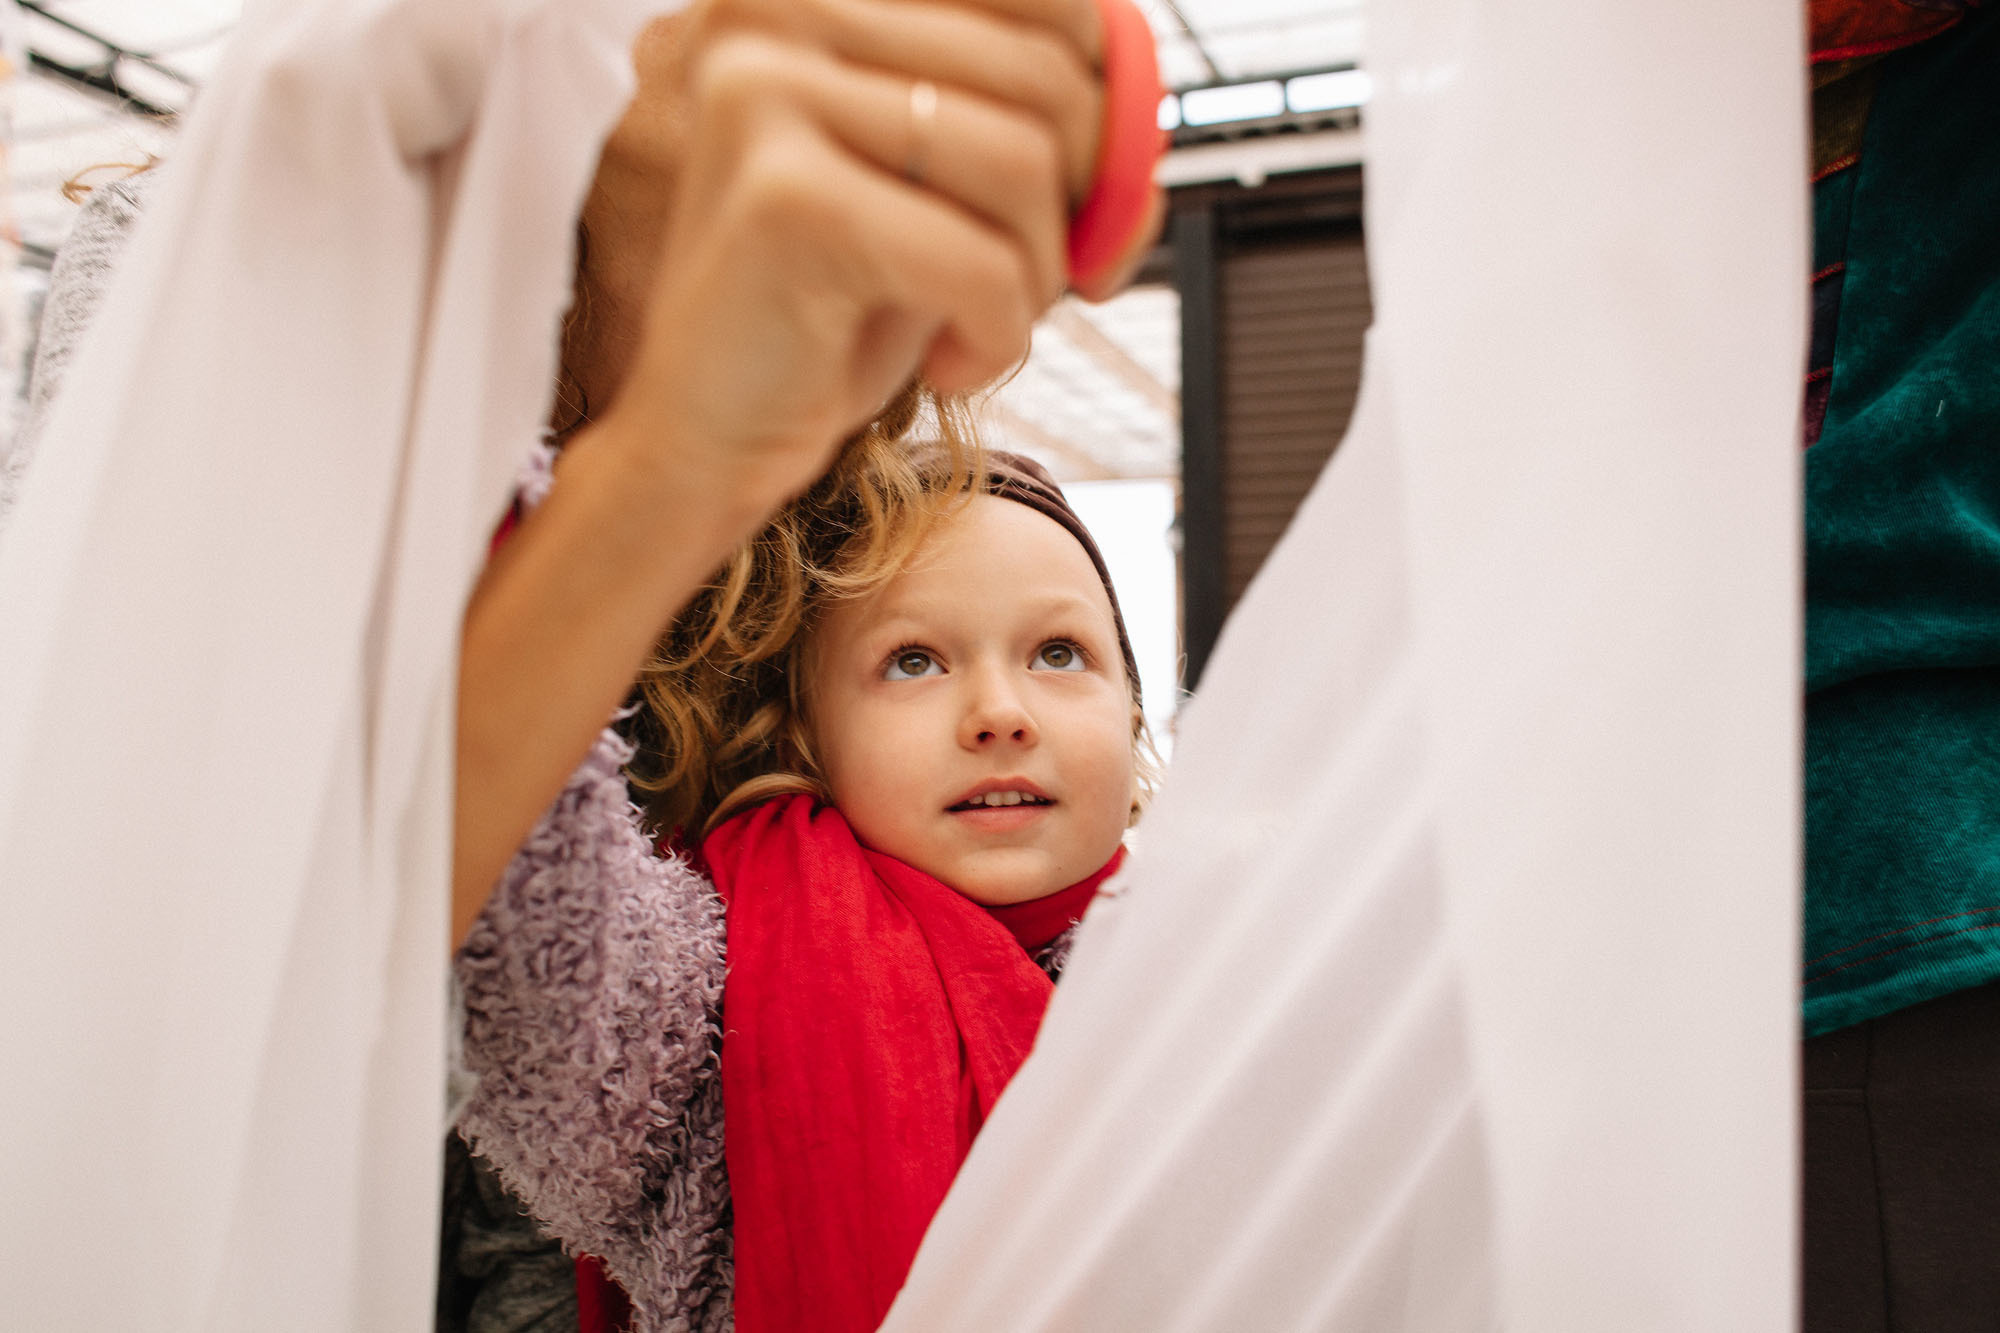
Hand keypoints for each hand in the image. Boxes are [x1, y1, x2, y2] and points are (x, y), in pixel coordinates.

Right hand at [585, 0, 1115, 526]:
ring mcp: (769, 93)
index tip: (1090, 199)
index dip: (1107, 102)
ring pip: (1027, 165)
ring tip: (969, 321)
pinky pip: (982, 264)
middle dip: (1080, 204)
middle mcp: (778, 7)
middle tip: (1035, 280)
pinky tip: (943, 362)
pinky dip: (998, 338)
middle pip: (1049, 78)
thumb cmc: (838, 307)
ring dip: (1033, 278)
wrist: (717, 432)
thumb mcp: (958, 191)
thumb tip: (1149, 123)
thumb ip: (1054, 124)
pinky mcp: (785, 200)